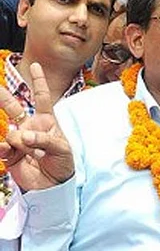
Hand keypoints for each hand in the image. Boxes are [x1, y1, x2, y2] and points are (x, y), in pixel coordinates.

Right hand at [0, 63, 72, 190]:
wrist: (53, 185)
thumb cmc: (63, 163)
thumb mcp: (61, 149)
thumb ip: (43, 140)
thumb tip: (23, 135)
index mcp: (47, 121)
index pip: (42, 98)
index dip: (39, 82)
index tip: (36, 65)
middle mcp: (30, 127)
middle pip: (14, 108)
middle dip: (3, 97)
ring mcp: (18, 140)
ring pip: (11, 133)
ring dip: (21, 143)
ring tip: (33, 154)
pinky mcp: (9, 154)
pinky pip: (2, 147)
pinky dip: (6, 149)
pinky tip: (9, 152)